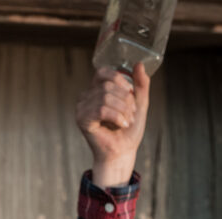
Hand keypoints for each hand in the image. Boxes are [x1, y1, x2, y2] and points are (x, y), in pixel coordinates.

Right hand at [75, 63, 150, 188]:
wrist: (122, 152)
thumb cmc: (128, 131)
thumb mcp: (139, 103)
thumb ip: (140, 84)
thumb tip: (139, 63)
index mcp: (96, 90)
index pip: (103, 72)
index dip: (120, 80)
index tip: (131, 94)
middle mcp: (86, 97)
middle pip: (108, 85)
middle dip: (125, 100)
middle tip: (130, 114)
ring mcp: (81, 108)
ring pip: (106, 97)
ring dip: (123, 110)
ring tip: (126, 121)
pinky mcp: (81, 119)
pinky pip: (101, 109)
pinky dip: (116, 117)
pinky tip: (121, 125)